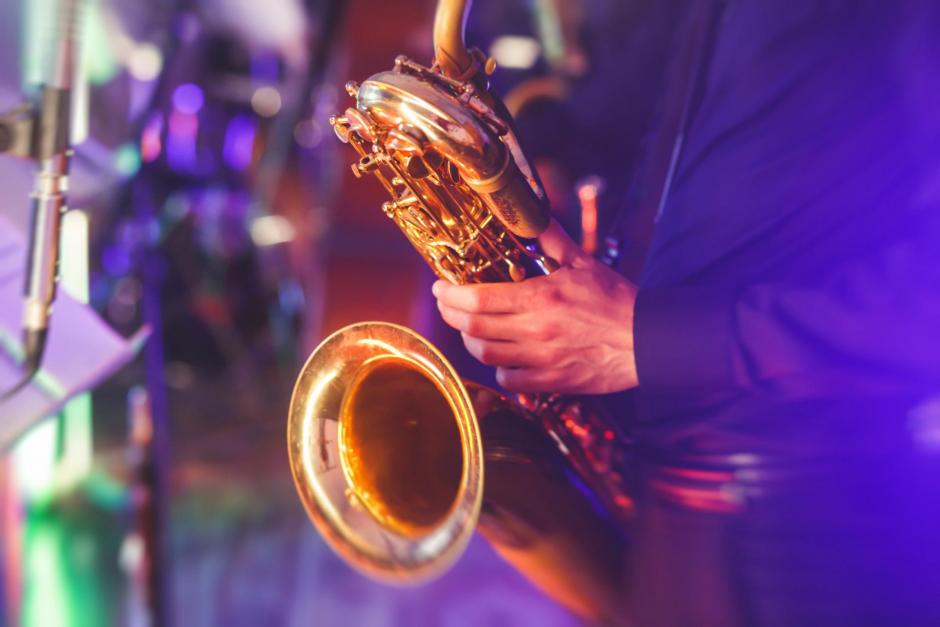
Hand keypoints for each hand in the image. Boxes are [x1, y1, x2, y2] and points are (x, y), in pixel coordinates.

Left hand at [433, 220, 638, 393]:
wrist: (648, 340)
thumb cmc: (616, 300)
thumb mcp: (582, 262)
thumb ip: (550, 239)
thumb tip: (531, 213)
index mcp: (540, 298)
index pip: (478, 299)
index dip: (450, 294)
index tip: (440, 287)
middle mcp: (536, 331)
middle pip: (472, 328)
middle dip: (450, 314)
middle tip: (447, 304)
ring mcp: (542, 359)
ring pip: (485, 355)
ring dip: (470, 341)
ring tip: (468, 328)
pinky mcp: (552, 381)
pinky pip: (509, 381)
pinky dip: (497, 369)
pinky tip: (500, 356)